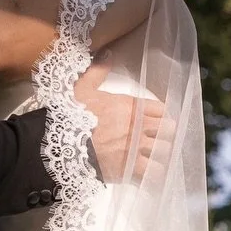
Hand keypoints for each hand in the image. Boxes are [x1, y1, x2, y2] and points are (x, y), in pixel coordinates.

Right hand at [77, 63, 169, 183]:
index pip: (161, 109)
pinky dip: (154, 175)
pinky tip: (151, 176)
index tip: (158, 120)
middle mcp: (139, 128)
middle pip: (169, 131)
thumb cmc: (71, 115)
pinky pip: (152, 174)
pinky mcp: (130, 170)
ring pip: (164, 153)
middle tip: (161, 139)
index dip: (162, 115)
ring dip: (162, 156)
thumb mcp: (81, 88)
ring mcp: (136, 150)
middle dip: (167, 135)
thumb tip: (108, 54)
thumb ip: (97, 71)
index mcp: (130, 107)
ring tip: (158, 159)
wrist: (62, 144)